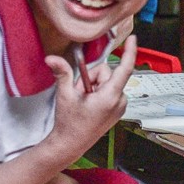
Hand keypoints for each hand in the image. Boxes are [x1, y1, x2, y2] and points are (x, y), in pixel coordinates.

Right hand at [42, 34, 138, 159]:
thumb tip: (51, 58)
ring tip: (85, 101)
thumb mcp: (64, 95)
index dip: (129, 51)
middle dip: (92, 78)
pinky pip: (111, 91)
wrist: (71, 144)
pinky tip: (90, 104)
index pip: (124, 68)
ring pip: (108, 82)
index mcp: (110, 96)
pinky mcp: (118, 110)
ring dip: (95, 86)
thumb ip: (62, 73)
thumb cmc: (69, 123)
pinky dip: (100, 93)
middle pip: (108, 73)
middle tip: (80, 93)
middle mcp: (119, 101)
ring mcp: (120, 107)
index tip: (132, 38)